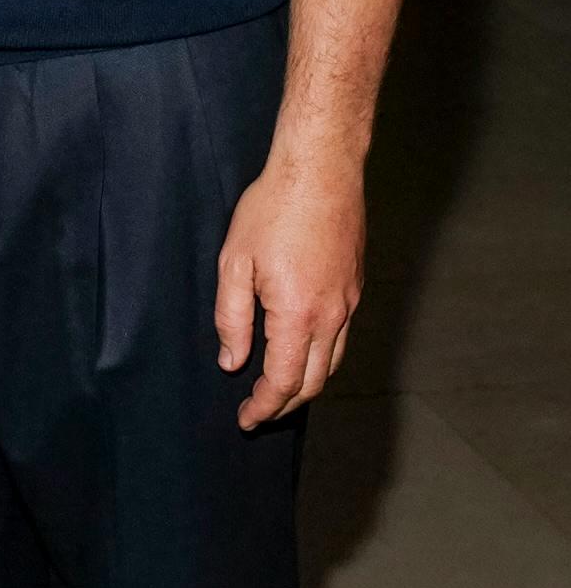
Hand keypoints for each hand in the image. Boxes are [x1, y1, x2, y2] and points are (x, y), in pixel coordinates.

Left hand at [214, 153, 364, 430]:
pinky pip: (342, 336)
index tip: (246, 418)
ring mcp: (349, 301)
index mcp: (297, 315)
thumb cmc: (273, 208)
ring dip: (307, 383)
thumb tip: (232, 361)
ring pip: (333, 362)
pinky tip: (302, 348)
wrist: (320, 169)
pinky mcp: (355, 285)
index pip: (283, 382)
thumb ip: (231, 317)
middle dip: (286, 404)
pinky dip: (322, 356)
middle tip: (260, 411)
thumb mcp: (234, 261)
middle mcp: (331, 316)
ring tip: (280, 389)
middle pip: (313, 382)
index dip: (264, 407)